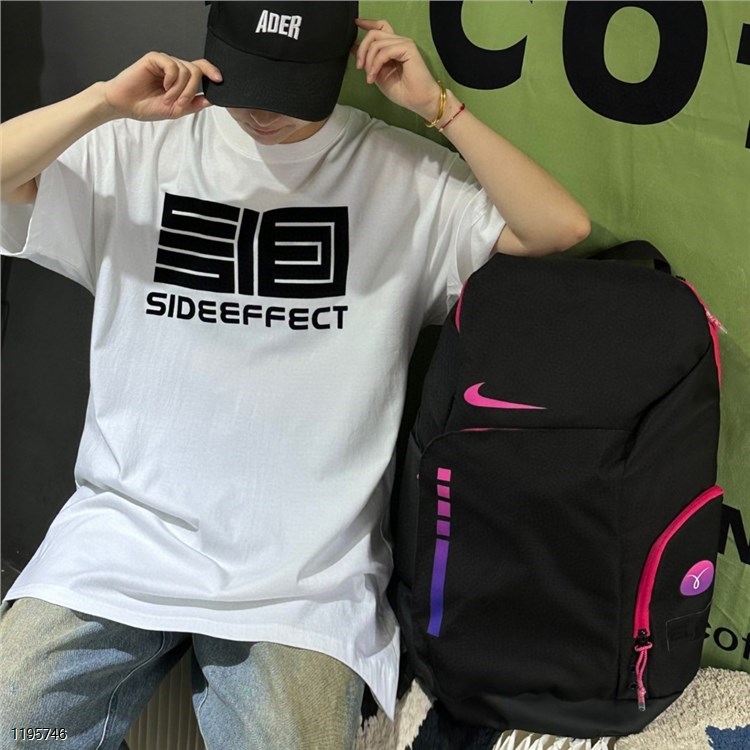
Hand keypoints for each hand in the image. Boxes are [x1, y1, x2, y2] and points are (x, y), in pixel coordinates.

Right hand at [101, 52, 222, 120]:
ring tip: (167, 99)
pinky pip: (172, 66)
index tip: (220, 80)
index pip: (201, 69)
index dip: (212, 71)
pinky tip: (164, 88)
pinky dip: (171, 80)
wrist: (125, 104)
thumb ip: (193, 105)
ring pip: (186, 70)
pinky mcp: (154, 58)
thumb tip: (211, 101)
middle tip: (180, 103)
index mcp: (181, 79)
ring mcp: (165, 62)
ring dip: (180, 90)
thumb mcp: (176, 110)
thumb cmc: (146, 106)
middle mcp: (175, 69)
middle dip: (192, 90)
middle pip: (196, 71)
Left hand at [354, 19, 441, 121]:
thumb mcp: (379, 75)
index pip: (380, 28)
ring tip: (370, 77)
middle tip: (360, 67)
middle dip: (362, 50)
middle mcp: (399, 42)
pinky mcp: (408, 48)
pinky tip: (375, 75)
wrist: (419, 101)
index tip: (356, 23)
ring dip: (369, 62)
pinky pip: (384, 51)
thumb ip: (369, 61)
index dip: (367, 23)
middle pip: (374, 34)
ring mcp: (404, 43)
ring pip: (376, 42)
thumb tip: (354, 49)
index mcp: (393, 47)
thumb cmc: (404, 92)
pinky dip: (376, 64)